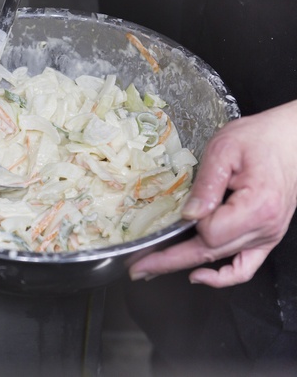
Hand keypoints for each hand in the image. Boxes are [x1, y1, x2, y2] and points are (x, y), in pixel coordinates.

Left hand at [130, 100, 296, 286]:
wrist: (289, 140)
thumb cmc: (257, 139)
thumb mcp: (224, 150)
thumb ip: (206, 184)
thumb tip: (188, 215)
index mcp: (256, 206)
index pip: (211, 232)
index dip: (191, 224)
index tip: (179, 210)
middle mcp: (264, 228)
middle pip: (209, 252)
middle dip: (168, 261)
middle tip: (137, 267)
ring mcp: (266, 236)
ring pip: (220, 261)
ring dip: (183, 266)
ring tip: (151, 268)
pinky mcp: (265, 238)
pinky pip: (245, 268)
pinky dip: (222, 278)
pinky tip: (198, 275)